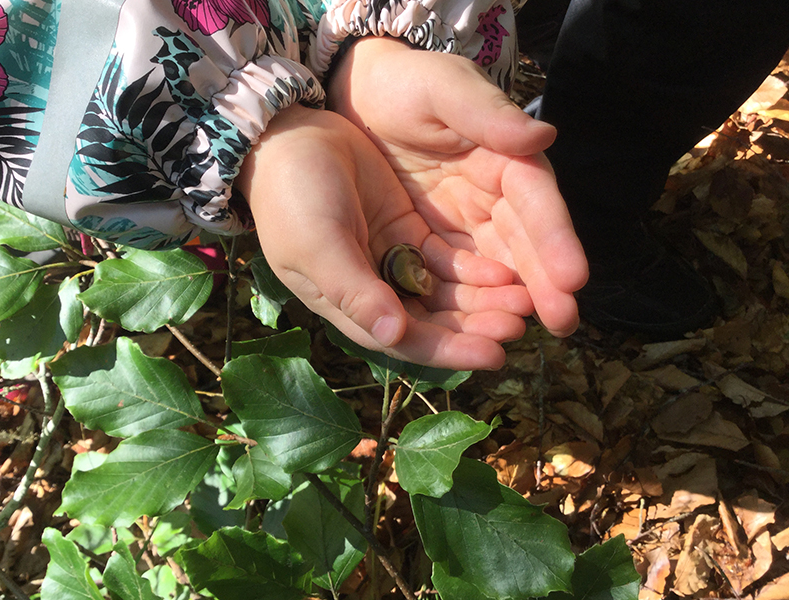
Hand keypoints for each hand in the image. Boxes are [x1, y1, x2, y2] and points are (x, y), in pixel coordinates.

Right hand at [238, 104, 537, 369]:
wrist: (285, 137)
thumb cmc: (291, 195)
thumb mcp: (318, 245)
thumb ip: (355, 291)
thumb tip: (393, 336)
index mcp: (346, 303)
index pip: (405, 340)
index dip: (450, 350)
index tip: (496, 355)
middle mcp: (371, 289)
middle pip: (432, 322)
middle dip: (475, 326)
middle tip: (520, 323)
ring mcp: (387, 259)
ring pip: (442, 293)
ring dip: (480, 300)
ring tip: (522, 300)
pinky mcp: (403, 230)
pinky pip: (443, 259)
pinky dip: (472, 267)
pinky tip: (504, 268)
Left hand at [327, 37, 588, 336]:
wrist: (358, 94)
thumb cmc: (406, 82)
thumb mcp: (444, 88)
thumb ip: (486, 113)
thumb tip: (541, 137)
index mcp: (506, 155)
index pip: (537, 200)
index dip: (556, 238)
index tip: (573, 276)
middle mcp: (494, 193)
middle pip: (525, 243)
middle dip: (545, 284)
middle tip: (563, 322)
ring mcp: (466, 220)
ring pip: (496, 267)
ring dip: (509, 300)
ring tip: (520, 333)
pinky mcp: (435, 238)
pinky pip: (455, 274)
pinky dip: (469, 299)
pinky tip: (478, 325)